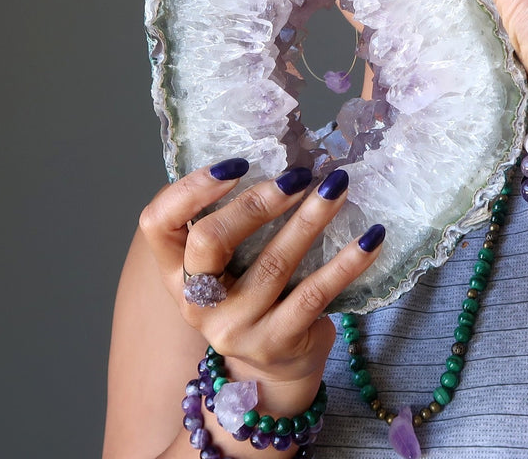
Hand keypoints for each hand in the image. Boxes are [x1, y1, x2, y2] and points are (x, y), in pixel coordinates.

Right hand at [138, 161, 383, 400]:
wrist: (274, 369)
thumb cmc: (252, 296)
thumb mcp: (228, 264)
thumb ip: (234, 222)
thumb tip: (283, 157)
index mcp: (175, 271)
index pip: (157, 223)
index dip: (190, 189)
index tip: (236, 164)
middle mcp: (196, 301)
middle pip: (210, 240)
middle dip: (256, 202)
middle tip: (298, 176)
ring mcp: (235, 326)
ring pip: (273, 264)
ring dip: (310, 219)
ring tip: (338, 187)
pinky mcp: (277, 341)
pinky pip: (315, 293)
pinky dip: (347, 261)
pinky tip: (370, 238)